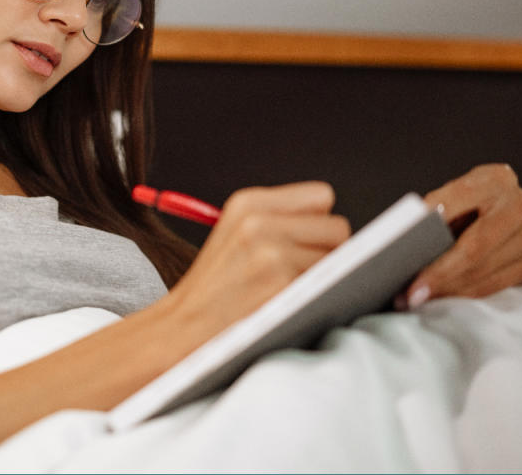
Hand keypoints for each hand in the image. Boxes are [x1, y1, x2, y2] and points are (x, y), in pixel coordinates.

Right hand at [167, 181, 350, 332]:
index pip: (321, 196)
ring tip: (285, 288)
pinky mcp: (281, 284)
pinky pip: (327, 284)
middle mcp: (258, 221)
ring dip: (320, 276)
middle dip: (325, 250)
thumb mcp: (236, 232)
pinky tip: (286, 301)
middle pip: (337, 227)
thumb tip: (336, 226)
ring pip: (337, 259)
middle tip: (296, 270)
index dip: (317, 222)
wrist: (184, 325)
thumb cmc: (216, 286)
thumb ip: (282, 219)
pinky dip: (314, 296)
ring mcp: (270, 252)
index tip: (301, 241)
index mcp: (248, 202)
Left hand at [402, 163, 521, 308]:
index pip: (457, 201)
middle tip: (413, 290)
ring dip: (448, 288)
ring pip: (484, 271)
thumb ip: (431, 212)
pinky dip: (464, 293)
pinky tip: (442, 295)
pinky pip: (494, 285)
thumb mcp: (448, 197)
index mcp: (495, 179)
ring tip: (418, 296)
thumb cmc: (465, 204)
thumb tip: (406, 238)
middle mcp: (519, 205)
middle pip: (476, 246)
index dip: (430, 227)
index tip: (406, 249)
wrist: (498, 211)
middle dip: (440, 272)